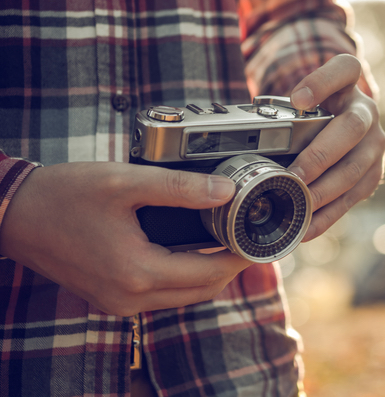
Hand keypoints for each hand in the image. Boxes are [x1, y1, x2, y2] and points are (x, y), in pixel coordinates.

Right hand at [0, 162, 252, 315]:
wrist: (15, 214)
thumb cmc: (63, 196)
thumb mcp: (125, 183)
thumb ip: (181, 187)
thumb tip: (227, 191)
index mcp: (137, 273)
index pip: (210, 274)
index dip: (240, 258)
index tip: (258, 241)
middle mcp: (130, 299)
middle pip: (201, 291)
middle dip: (229, 268)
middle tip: (245, 239)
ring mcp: (118, 304)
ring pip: (183, 296)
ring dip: (207, 274)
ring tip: (223, 241)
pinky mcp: (110, 299)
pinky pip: (161, 295)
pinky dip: (182, 277)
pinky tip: (189, 251)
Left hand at [288, 54, 384, 240]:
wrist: (342, 125)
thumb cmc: (314, 112)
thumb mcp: (302, 99)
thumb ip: (284, 109)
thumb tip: (249, 136)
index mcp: (348, 83)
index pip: (344, 69)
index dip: (322, 82)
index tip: (298, 100)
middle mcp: (367, 111)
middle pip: (351, 128)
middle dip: (320, 155)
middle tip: (292, 175)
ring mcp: (375, 143)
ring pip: (355, 168)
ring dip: (324, 190)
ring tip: (298, 204)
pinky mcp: (374, 173)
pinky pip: (353, 197)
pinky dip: (328, 215)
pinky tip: (306, 226)